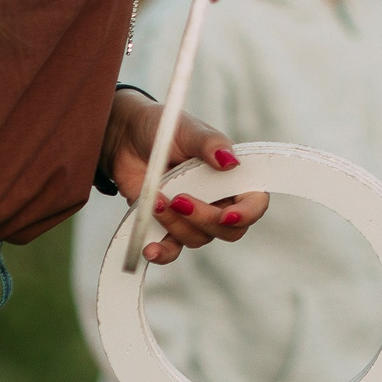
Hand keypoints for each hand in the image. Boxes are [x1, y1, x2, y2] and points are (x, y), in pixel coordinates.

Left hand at [99, 90, 270, 264]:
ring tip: (155, 201)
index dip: (247, 214)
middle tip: (179, 200)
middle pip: (229, 229)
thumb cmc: (165, 129)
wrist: (126, 138)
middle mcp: (218, 199)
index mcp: (232, 175)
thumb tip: (230, 161)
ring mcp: (193, 216)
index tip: (227, 215)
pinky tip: (150, 248)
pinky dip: (162, 252)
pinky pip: (172, 250)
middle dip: (204, 220)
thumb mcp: (189, 130)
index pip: (254, 202)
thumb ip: (211, 144)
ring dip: (176, 225)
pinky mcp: (168, 226)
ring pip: (198, 238)